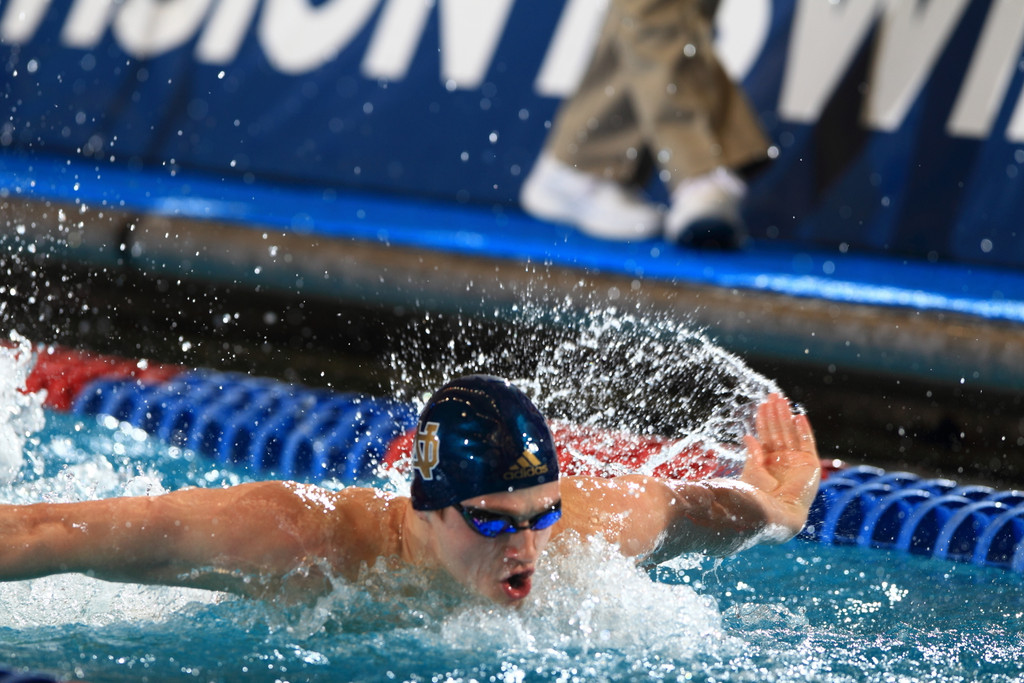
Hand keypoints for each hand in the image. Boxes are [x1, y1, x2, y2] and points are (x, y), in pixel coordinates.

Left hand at [740, 393, 820, 535]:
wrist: (776, 512)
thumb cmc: (759, 496)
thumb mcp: (752, 470)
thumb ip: (753, 453)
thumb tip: (747, 436)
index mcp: (768, 463)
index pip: (766, 436)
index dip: (764, 421)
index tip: (761, 404)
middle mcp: (783, 461)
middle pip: (779, 432)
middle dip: (776, 414)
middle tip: (773, 396)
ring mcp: (796, 462)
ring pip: (791, 434)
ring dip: (787, 417)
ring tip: (783, 401)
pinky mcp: (810, 465)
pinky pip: (807, 443)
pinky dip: (803, 430)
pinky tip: (798, 416)